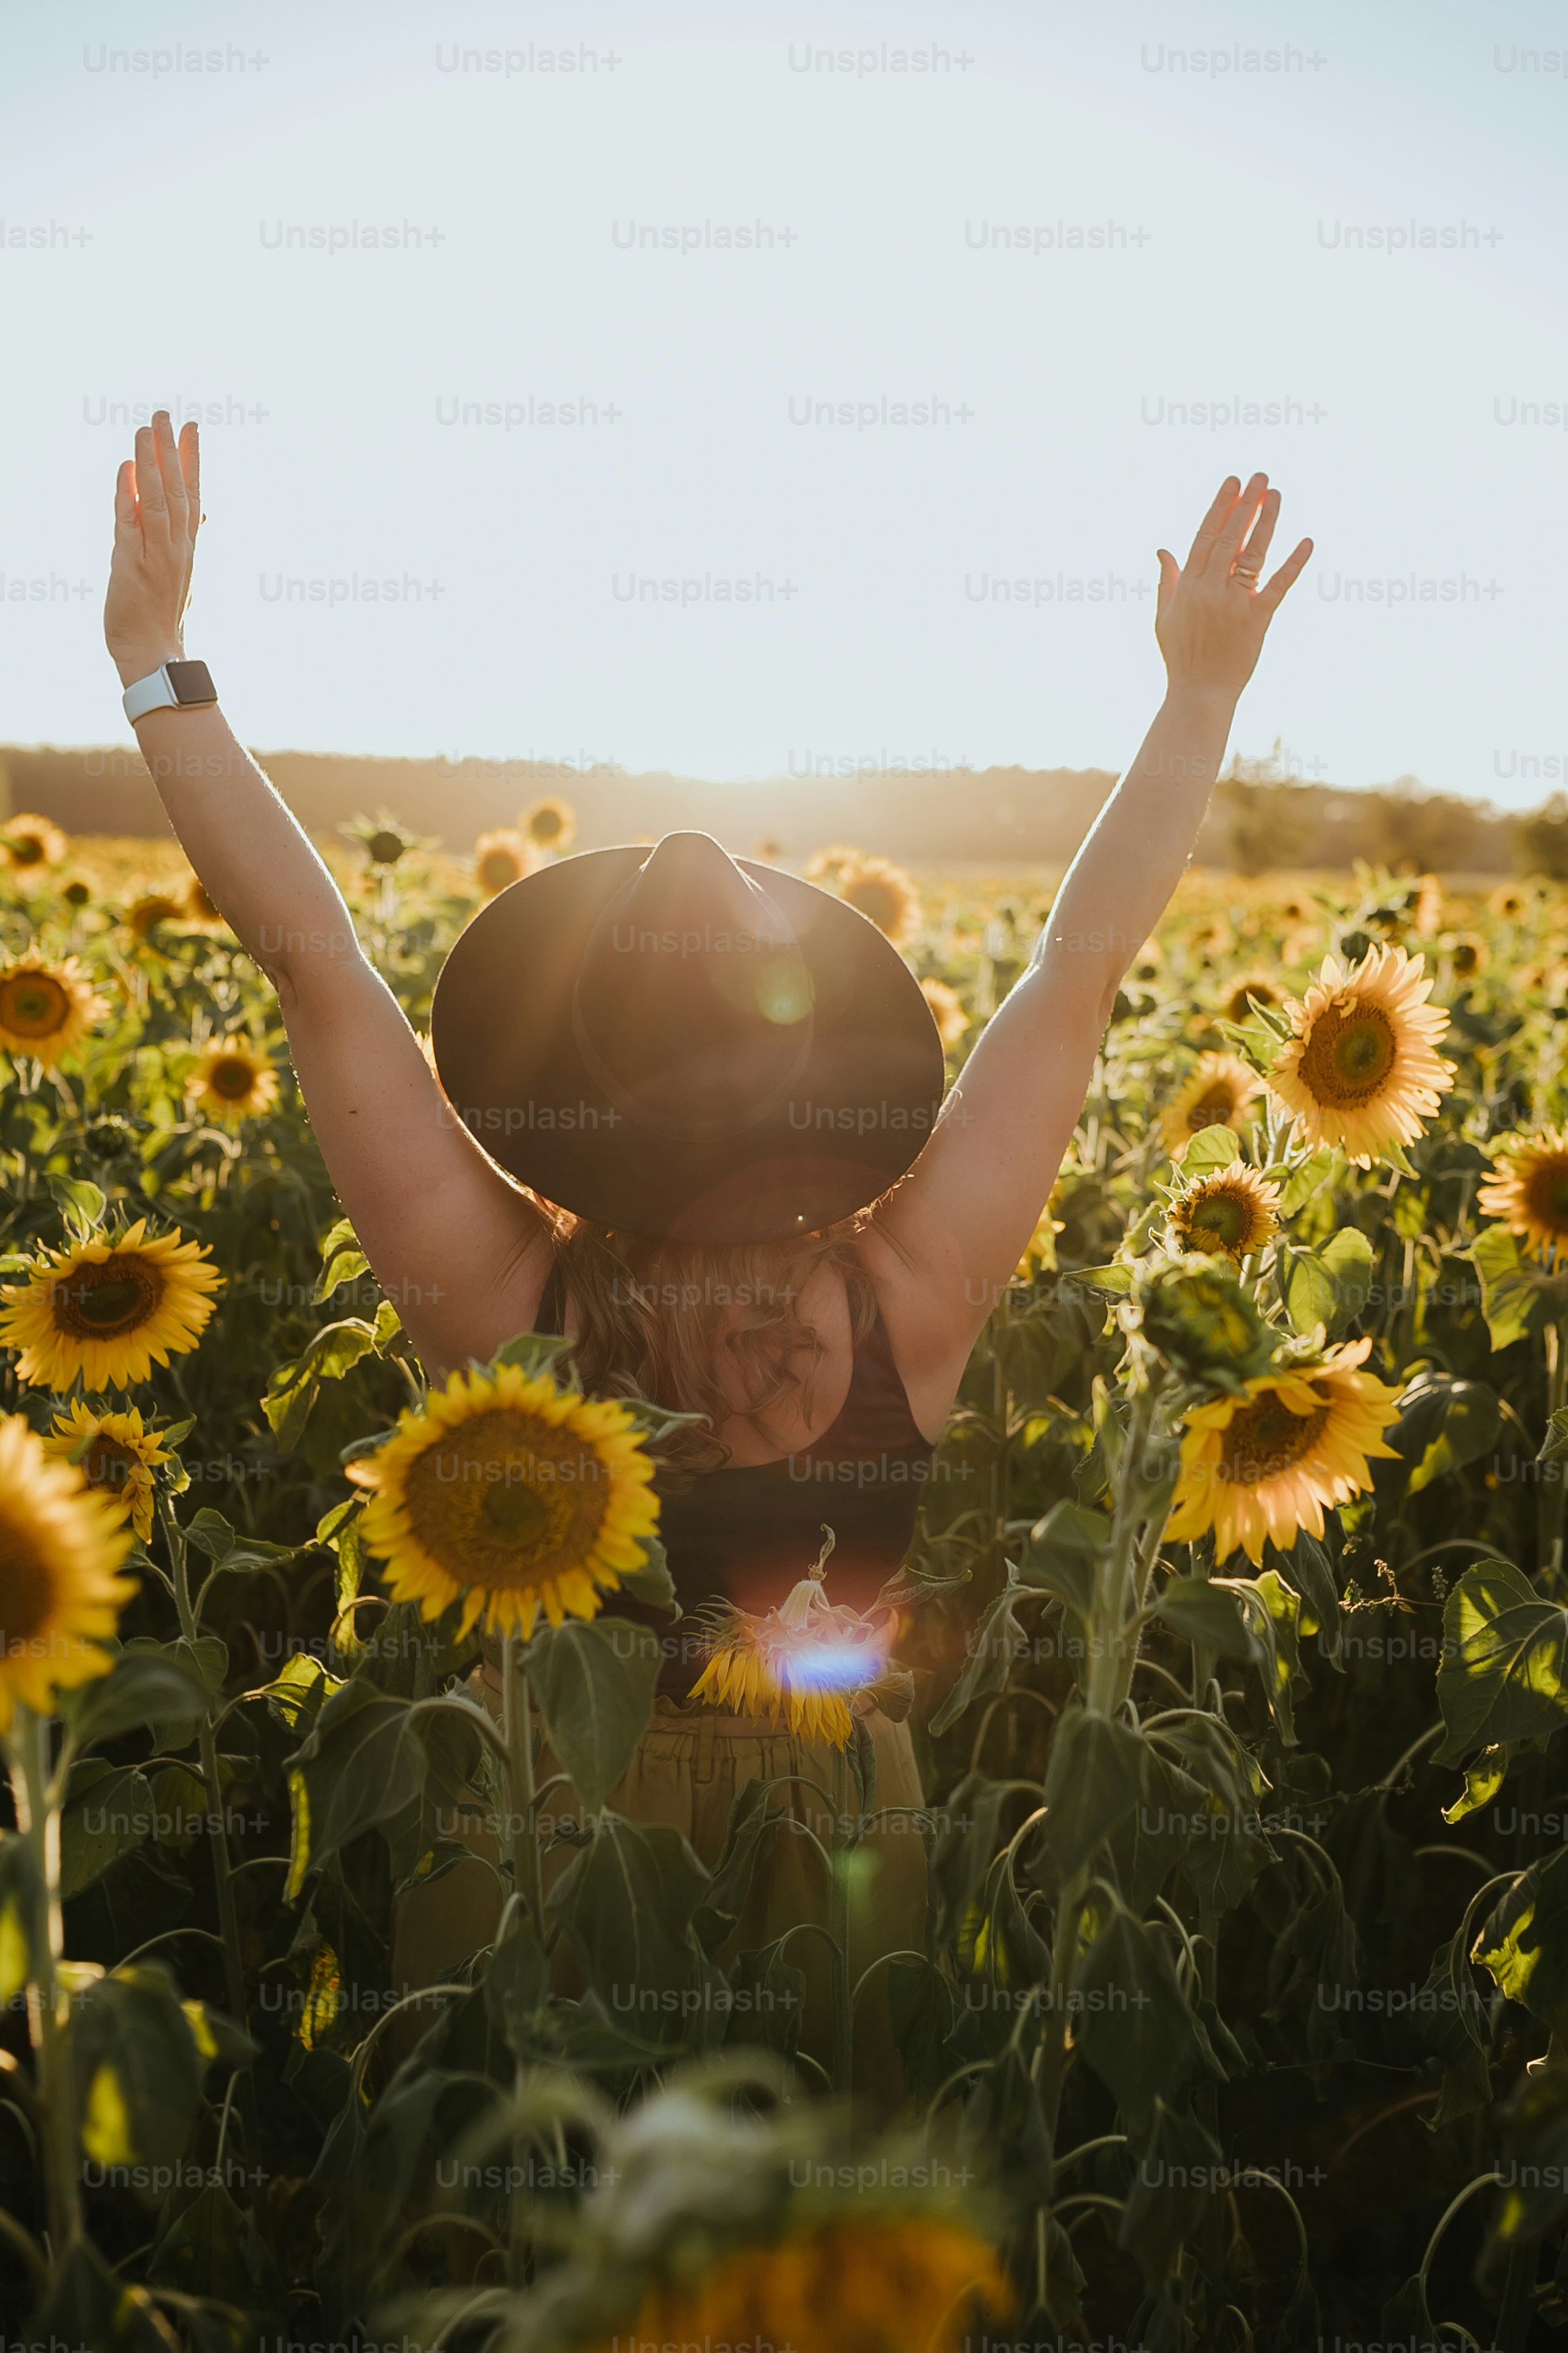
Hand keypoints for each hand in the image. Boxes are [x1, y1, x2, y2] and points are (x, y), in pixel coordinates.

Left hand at [104, 410, 200, 687]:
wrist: (152, 652)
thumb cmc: (161, 615)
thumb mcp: (180, 572)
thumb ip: (186, 537)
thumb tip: (202, 511)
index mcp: (186, 547)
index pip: (192, 494)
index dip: (193, 460)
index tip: (192, 429)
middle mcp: (176, 547)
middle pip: (177, 490)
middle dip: (172, 450)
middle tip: (166, 415)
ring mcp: (156, 555)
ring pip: (157, 500)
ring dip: (152, 463)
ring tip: (146, 429)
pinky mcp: (132, 564)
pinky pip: (130, 521)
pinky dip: (127, 494)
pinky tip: (126, 467)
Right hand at [1154, 473, 1310, 703]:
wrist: (1198, 694)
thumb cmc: (1180, 657)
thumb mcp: (1163, 617)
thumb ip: (1166, 581)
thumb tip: (1163, 549)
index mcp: (1187, 587)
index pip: (1205, 536)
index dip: (1220, 506)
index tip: (1233, 482)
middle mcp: (1209, 590)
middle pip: (1229, 537)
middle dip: (1245, 503)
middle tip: (1260, 477)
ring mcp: (1233, 604)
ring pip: (1252, 554)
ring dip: (1266, 521)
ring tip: (1276, 494)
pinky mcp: (1256, 620)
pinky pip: (1278, 586)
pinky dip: (1293, 564)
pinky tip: (1307, 542)